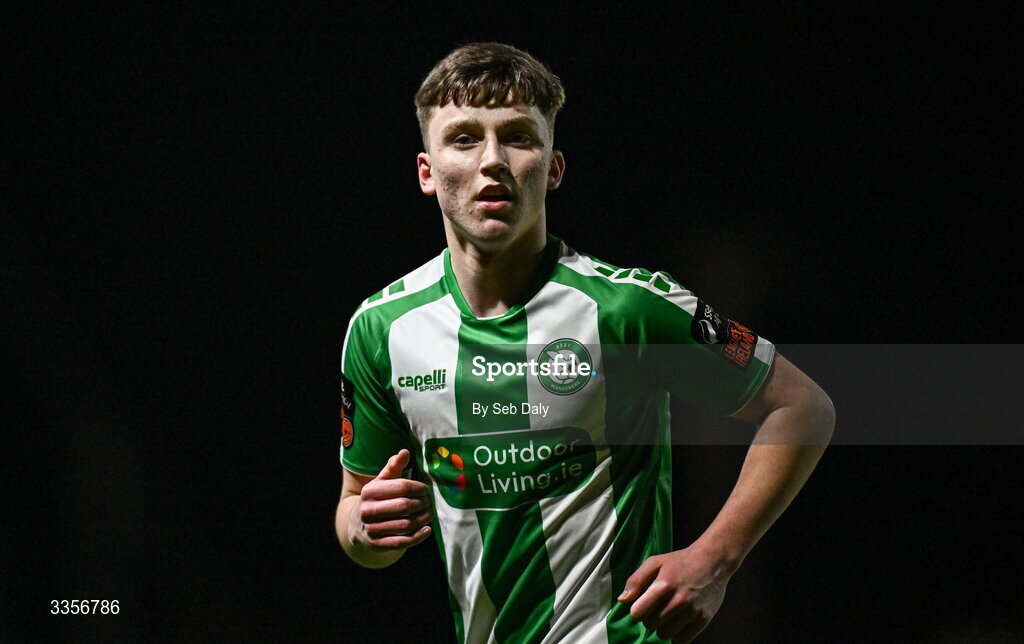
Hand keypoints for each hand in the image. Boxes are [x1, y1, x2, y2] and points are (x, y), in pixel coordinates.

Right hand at [350, 449, 432, 550]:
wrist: (356, 526)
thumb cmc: (376, 499)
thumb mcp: (381, 481)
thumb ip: (393, 466)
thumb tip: (405, 452)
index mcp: (369, 491)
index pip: (401, 487)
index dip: (418, 488)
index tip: (425, 490)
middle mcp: (367, 511)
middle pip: (404, 506)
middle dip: (422, 504)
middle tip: (429, 503)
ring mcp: (371, 529)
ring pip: (405, 525)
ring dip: (423, 519)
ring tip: (429, 514)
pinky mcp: (376, 545)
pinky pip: (401, 542)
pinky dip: (417, 537)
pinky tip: (427, 530)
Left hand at [618, 545, 732, 641]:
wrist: (712, 561)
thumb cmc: (680, 561)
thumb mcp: (655, 562)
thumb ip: (635, 580)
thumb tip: (622, 600)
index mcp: (663, 585)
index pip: (638, 613)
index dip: (637, 610)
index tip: (643, 604)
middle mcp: (678, 600)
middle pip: (650, 625)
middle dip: (650, 618)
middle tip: (658, 607)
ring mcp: (692, 611)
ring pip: (665, 634)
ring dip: (663, 627)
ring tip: (669, 614)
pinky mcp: (703, 619)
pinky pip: (682, 640)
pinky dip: (677, 634)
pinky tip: (679, 621)